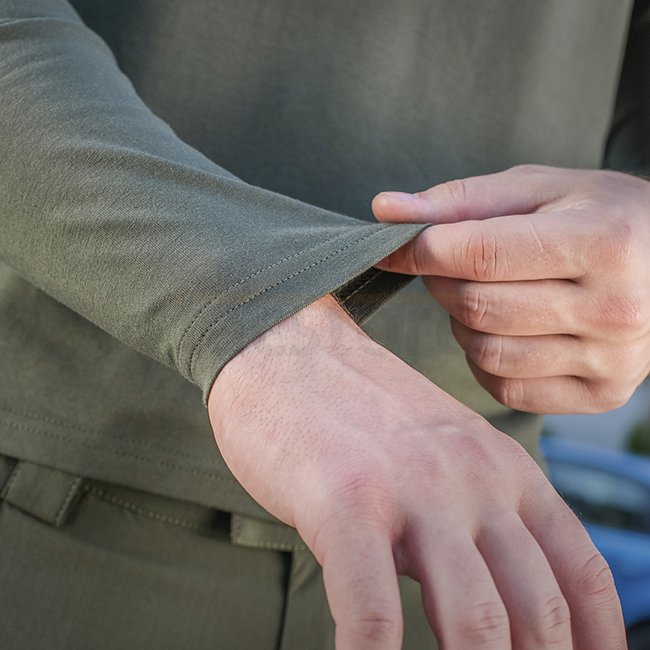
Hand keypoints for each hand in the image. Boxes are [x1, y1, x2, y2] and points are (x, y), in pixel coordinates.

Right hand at [208, 295, 623, 648]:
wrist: (289, 345)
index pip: (581, 575)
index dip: (597, 642)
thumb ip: (474, 519)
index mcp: (505, 468)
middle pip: (537, 614)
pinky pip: (373, 613)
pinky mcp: (347, 502)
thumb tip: (493, 608)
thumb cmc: (359, 411)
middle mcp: (474, 480)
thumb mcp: (444, 449)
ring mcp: (413, 489)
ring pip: (475, 625)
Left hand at [373, 165, 649, 413]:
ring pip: (485, 352)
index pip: (480, 255)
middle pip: (477, 307)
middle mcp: (614, 309)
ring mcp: (611, 360)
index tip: (394, 245)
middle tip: (453, 262)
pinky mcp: (600, 394)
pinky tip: (507, 329)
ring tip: (487, 293)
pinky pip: (505, 387)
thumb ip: (459, 200)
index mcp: (602, 242)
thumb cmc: (599, 217)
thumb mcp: (539, 189)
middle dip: (443, 282)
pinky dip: (486, 358)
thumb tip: (384, 210)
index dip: (421, 250)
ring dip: (464, 321)